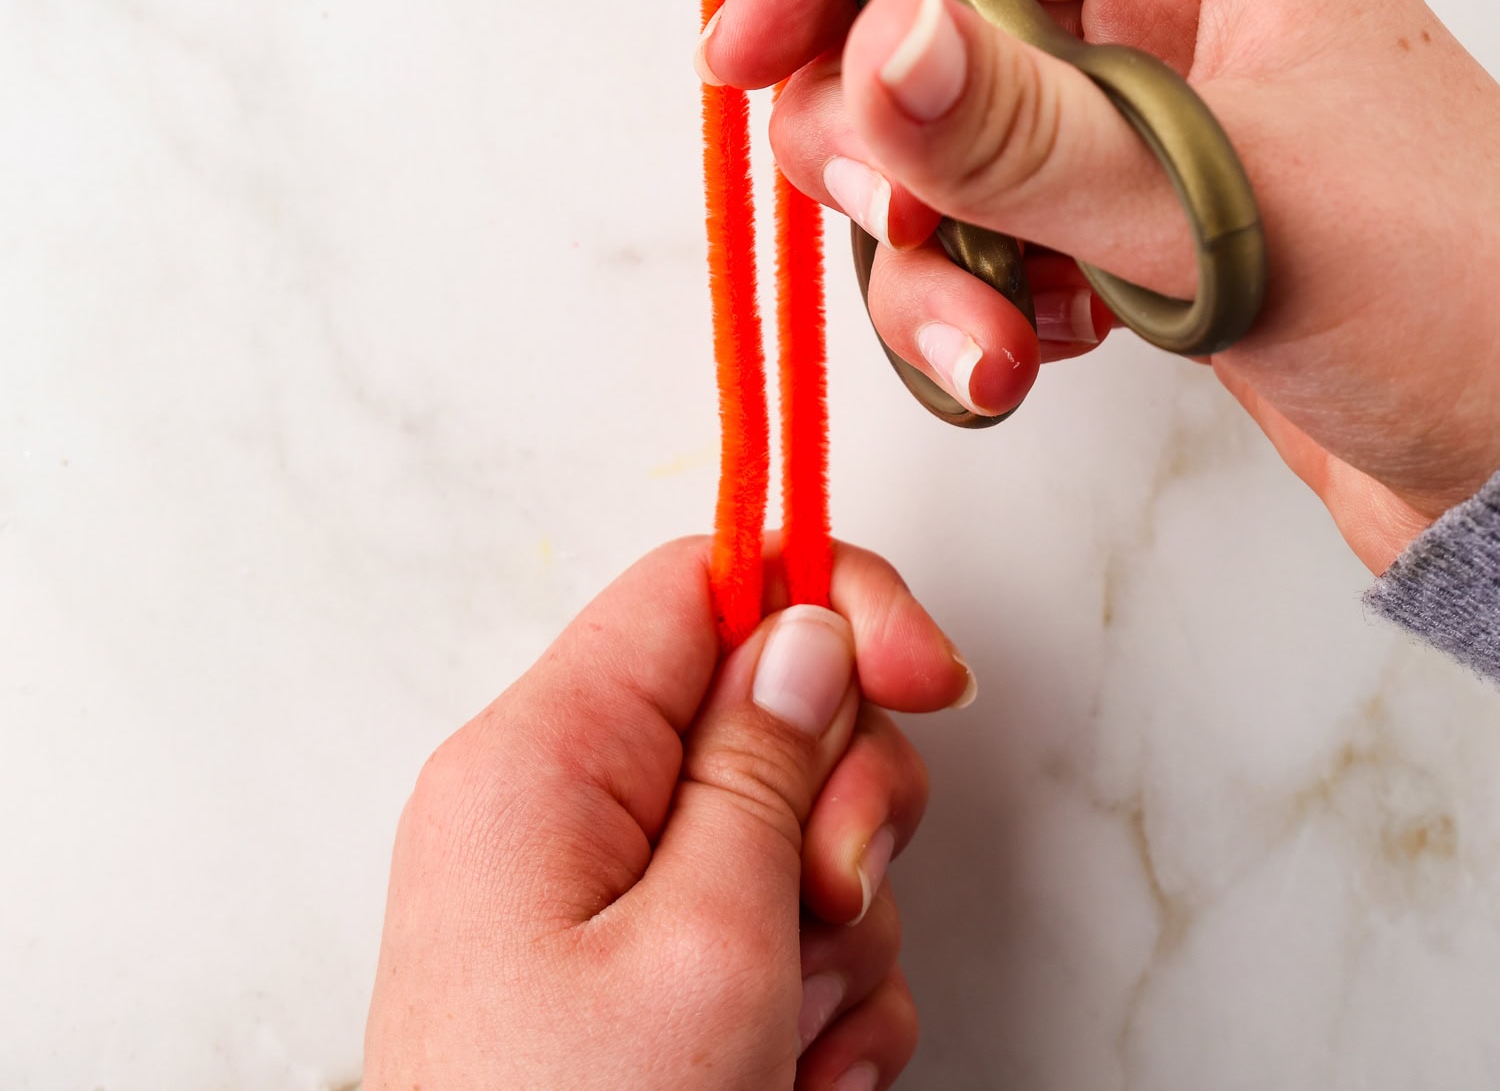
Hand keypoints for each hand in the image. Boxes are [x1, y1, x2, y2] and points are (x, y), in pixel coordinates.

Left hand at [364, 536, 971, 1090]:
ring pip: (785, 833)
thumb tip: (808, 631)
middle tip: (820, 905)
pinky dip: (812, 1005)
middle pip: (762, 706)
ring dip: (833, 932)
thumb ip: (763, 766)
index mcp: (541, 759)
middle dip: (838, 804)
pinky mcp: (635, 988)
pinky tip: (791, 1080)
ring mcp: (597, 906)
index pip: (701, 581)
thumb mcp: (702, 948)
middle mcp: (558, 811)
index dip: (828, 601)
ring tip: (789, 1040)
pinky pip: (771, 936)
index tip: (932, 677)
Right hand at [702, 0, 1499, 573]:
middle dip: (882, 144)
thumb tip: (873, 34)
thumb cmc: (1456, 296)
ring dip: (929, 259)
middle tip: (900, 221)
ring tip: (992, 351)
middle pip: (921, 31)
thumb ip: (1028, 128)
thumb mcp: (1223, 202)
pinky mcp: (1131, 236)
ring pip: (941, 156)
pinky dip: (974, 307)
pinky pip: (987, 241)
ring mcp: (1139, 133)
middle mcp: (1159, 18)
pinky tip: (1034, 359)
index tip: (742, 53)